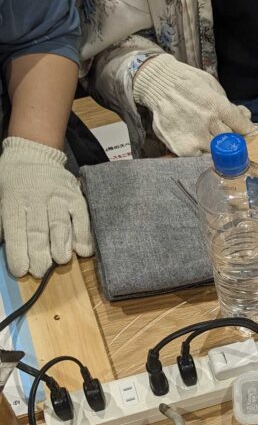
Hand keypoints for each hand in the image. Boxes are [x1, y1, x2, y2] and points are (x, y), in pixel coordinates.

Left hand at [0, 137, 92, 278]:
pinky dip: (83, 235)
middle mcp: (36, 197)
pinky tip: (82, 251)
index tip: (21, 271)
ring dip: (61, 246)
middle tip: (39, 271)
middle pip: (38, 230)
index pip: (16, 230)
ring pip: (60, 224)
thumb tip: (2, 244)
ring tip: (59, 261)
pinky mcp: (75, 196)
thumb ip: (2, 221)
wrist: (34, 152)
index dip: (19, 252)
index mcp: (14, 198)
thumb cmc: (13, 179)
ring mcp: (58, 196)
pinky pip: (82, 217)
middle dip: (39, 254)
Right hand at [132, 55, 257, 155]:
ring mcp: (195, 138)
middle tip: (226, 133)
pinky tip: (198, 142)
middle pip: (231, 140)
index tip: (247, 131)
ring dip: (218, 148)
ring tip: (209, 136)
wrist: (157, 84)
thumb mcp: (212, 86)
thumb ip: (229, 105)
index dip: (247, 130)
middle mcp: (208, 123)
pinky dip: (203, 152)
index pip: (242, 126)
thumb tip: (246, 117)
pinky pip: (201, 157)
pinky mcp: (183, 149)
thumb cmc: (187, 84)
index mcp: (217, 106)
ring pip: (218, 152)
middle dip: (232, 138)